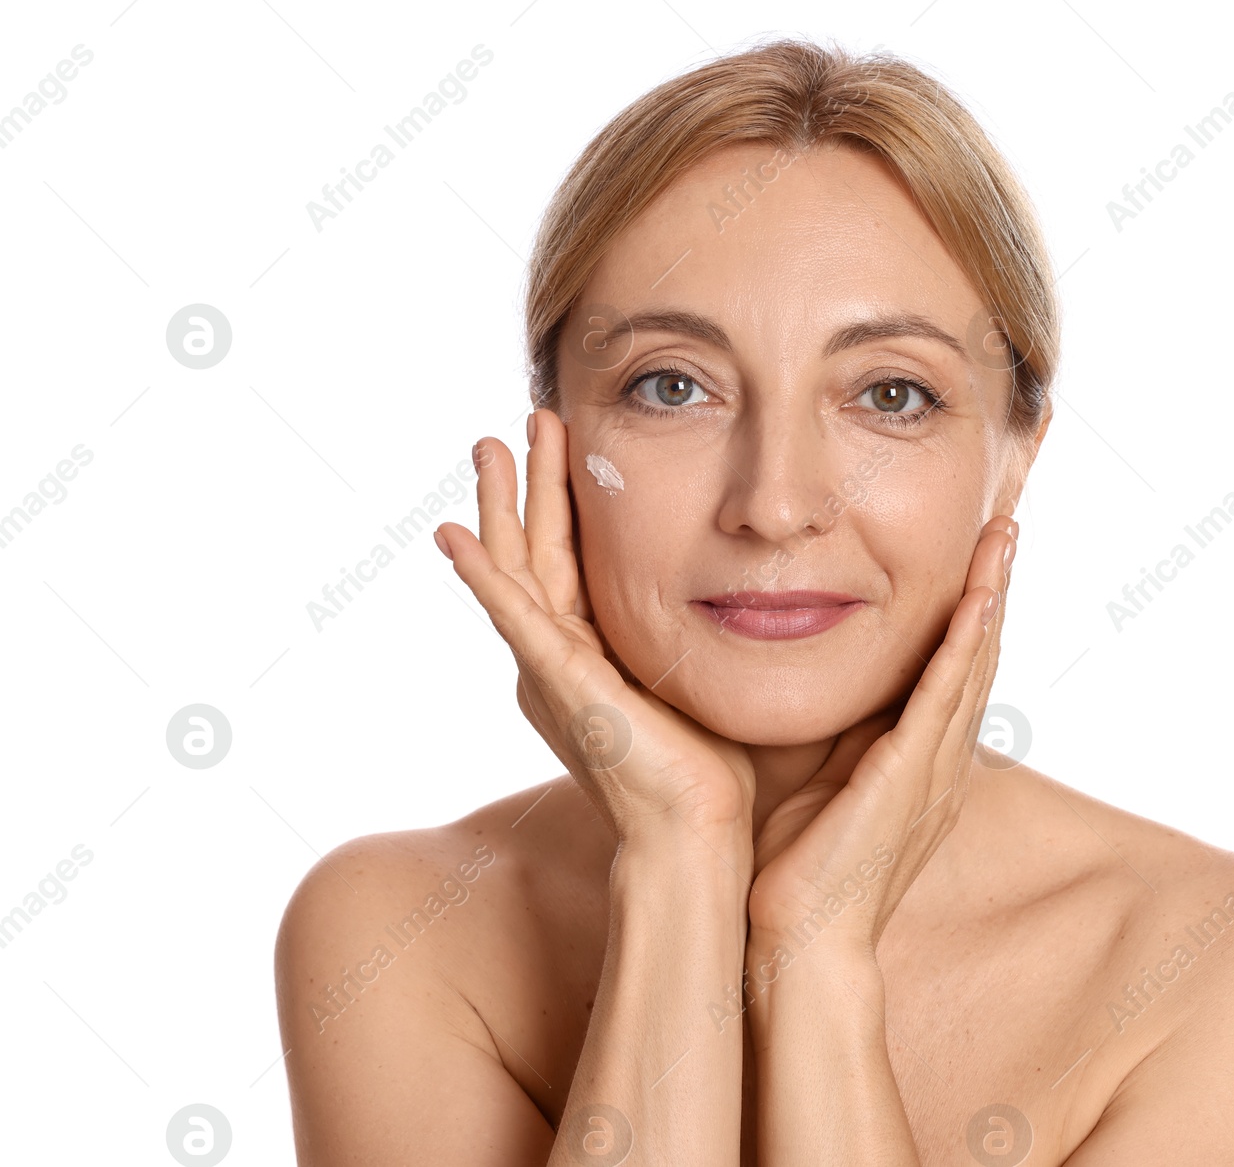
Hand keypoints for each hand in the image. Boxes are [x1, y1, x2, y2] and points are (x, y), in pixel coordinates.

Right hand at [435, 409, 756, 847]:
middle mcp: (562, 657)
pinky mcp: (557, 682)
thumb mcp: (702, 675)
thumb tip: (758, 591)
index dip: (567, 501)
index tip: (569, 444)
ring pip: (518, 568)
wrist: (699, 829)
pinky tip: (455, 536)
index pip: (574, 561)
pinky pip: (512, 616)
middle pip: (537, 550)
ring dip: (501, 505)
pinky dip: (482, 576)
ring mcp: (553, 668)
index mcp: (594, 655)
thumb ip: (704, 634)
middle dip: (529, 485)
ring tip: (489, 446)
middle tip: (518, 424)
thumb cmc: (713, 769)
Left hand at [743, 515, 1016, 957]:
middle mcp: (941, 758)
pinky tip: (978, 596)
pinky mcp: (912, 775)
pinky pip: (946, 696)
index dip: (971, 609)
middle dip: (994, 586)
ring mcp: (934, 767)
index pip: (954, 667)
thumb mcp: (822, 775)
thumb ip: (837, 731)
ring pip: (975, 663)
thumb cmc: (801, 865)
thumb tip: (820, 681)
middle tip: (1007, 524)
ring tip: (1005, 537)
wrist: (801, 938)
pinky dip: (966, 642)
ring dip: (992, 596)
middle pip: (980, 655)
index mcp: (921, 758)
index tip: (976, 554)